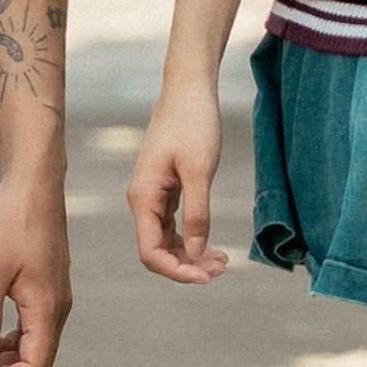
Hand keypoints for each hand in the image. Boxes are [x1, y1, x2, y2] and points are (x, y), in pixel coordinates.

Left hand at [0, 161, 70, 366]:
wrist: (32, 185)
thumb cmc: (11, 223)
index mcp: (47, 308)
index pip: (33, 366)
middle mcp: (56, 308)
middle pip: (33, 360)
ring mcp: (52, 297)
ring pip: (30, 344)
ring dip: (0, 357)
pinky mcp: (44, 286)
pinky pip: (29, 325)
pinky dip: (5, 338)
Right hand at [128, 81, 229, 283]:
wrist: (189, 89)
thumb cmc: (193, 123)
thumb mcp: (199, 171)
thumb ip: (196, 214)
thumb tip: (193, 253)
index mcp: (143, 197)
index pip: (150, 252)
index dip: (176, 271)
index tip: (207, 276)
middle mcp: (143, 200)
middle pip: (158, 250)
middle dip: (188, 266)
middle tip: (223, 269)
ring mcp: (154, 195)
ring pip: (167, 240)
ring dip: (192, 255)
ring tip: (223, 261)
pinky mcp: (166, 189)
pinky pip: (174, 225)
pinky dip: (192, 238)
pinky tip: (213, 244)